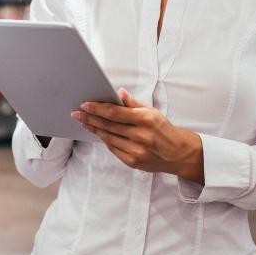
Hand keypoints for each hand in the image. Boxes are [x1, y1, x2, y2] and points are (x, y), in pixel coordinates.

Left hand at [71, 88, 204, 183]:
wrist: (178, 153)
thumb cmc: (164, 130)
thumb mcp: (153, 111)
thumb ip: (133, 103)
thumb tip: (119, 93)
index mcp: (145, 119)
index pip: (114, 112)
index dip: (97, 108)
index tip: (85, 105)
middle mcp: (140, 135)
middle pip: (108, 125)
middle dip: (90, 118)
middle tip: (77, 113)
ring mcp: (136, 151)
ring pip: (108, 137)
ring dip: (94, 129)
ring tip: (84, 122)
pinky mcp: (133, 162)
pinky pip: (113, 148)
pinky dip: (104, 139)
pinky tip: (98, 132)